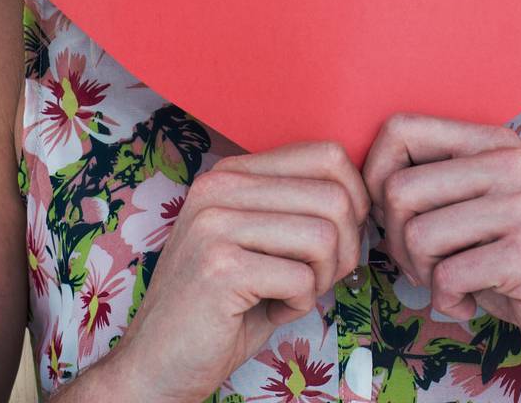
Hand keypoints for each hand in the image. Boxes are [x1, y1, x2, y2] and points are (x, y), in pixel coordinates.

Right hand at [106, 139, 369, 402]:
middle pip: (334, 196)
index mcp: (232, 172)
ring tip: (296, 294)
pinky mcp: (220, 268)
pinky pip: (301, 279)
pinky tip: (273, 310)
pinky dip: (301, 303)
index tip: (344, 236)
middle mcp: (220, 186)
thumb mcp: (258, 243)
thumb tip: (365, 202)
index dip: (354, 198)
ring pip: (324, 235)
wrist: (155, 365)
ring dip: (325, 277)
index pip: (325, 154)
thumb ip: (297, 212)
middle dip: (347, 246)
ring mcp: (216, 224)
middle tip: (323, 277)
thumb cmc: (220, 309)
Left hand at [361, 112, 520, 392]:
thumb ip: (438, 182)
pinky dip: (447, 301)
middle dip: (396, 241)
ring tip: (449, 282)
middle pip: (399, 189)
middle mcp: (509, 164)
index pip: (401, 128)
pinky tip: (470, 302)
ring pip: (417, 236)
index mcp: (493, 142)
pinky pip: (446, 277)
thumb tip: (362, 183)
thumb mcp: (485, 204)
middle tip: (423, 265)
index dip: (375, 174)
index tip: (390, 215)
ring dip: (421, 274)